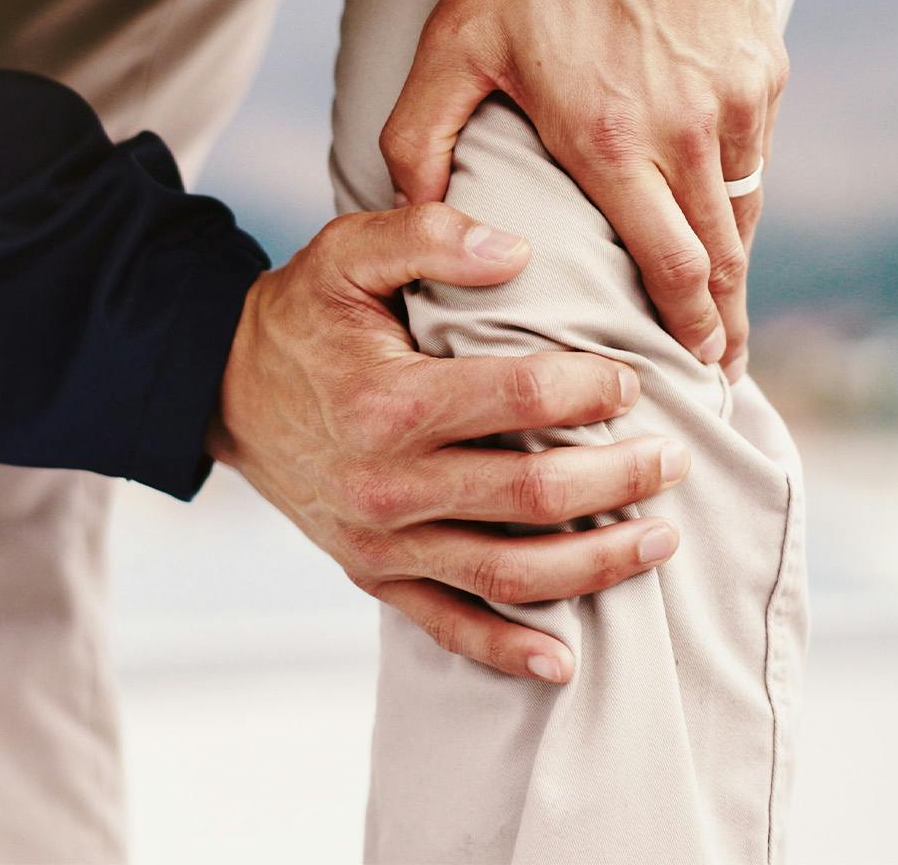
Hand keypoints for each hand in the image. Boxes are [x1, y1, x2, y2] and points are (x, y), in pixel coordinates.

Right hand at [208, 204, 688, 682]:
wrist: (225, 389)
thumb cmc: (300, 318)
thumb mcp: (346, 252)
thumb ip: (427, 235)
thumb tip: (515, 250)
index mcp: (386, 401)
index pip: (518, 397)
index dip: (590, 387)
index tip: (630, 378)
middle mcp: (385, 483)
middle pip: (533, 494)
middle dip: (620, 478)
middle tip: (672, 459)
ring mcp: (379, 540)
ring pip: (510, 571)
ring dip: (597, 563)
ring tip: (661, 539)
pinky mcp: (371, 573)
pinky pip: (448, 624)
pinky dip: (508, 649)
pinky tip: (565, 660)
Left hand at [380, 0, 786, 381]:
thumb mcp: (453, 42)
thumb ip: (420, 136)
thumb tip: (412, 211)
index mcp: (610, 141)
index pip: (668, 267)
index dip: (689, 328)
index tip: (697, 368)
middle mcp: (687, 133)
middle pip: (720, 256)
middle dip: (723, 319)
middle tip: (720, 365)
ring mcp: (735, 99)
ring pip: (742, 208)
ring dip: (734, 262)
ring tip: (723, 304)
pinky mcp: (761, 65)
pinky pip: (755, 154)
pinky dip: (739, 195)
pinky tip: (720, 213)